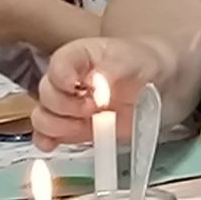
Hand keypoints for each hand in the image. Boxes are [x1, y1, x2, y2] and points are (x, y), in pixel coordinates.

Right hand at [33, 35, 177, 149]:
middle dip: (67, 105)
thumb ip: (112, 69)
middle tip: (96, 107)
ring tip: (86, 124)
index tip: (79, 87)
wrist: (158, 83)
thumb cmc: (142, 64)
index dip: (62, 78)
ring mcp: (66, 105)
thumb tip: (95, 82)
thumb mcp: (133, 61)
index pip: (57, 64)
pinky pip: (45, 135)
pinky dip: (47, 140)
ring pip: (42, 117)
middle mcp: (65, 80)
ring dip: (59, 125)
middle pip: (46, 94)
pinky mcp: (69, 128)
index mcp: (78, 56)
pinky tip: (56, 144)